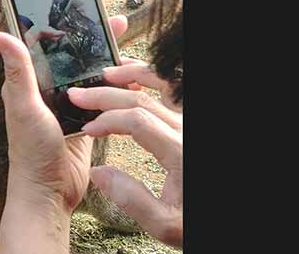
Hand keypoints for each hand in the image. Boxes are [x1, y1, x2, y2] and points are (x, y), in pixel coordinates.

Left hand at [0, 15, 127, 253]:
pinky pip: (101, 99)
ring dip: (107, 63)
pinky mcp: (84, 121)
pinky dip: (115, 88)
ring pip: (89, 76)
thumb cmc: (29, 151)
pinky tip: (130, 80)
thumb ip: (17, 70)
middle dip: (93, 41)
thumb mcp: (22, 105)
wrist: (47, 191)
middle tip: (116, 24)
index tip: (84, 13)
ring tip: (127, 50)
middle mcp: (47, 91)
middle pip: (72, 57)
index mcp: (28, 83)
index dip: (63, 26)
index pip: (45, 45)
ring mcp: (67, 105)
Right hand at [69, 62, 181, 247]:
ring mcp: (190, 124)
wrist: (221, 218)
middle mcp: (186, 131)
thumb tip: (98, 173)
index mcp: (179, 153)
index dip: (106, 120)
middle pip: (141, 100)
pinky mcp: (189, 125)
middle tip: (78, 94)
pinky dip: (154, 78)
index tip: (87, 128)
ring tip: (105, 74)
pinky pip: (174, 91)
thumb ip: (130, 199)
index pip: (136, 121)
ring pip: (161, 87)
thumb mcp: (164, 224)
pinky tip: (135, 77)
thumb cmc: (196, 222)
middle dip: (104, 95)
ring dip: (131, 75)